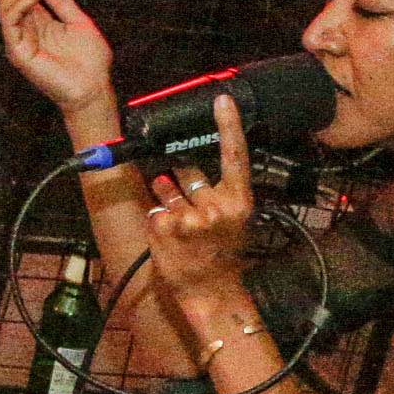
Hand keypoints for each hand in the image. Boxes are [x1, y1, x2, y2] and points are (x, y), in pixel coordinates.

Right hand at [0, 0, 117, 141]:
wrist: (93, 88)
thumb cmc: (89, 61)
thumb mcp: (78, 22)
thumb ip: (62, 3)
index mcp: (35, 21)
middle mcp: (22, 29)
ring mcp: (18, 41)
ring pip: (5, 5)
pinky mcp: (18, 53)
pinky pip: (11, 24)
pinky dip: (20, 5)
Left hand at [140, 95, 262, 302]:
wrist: (213, 293)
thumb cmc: (223, 257)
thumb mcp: (233, 222)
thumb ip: (215, 195)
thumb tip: (186, 171)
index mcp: (239, 201)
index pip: (235, 156)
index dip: (229, 125)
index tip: (223, 100)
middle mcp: (216, 205)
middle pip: (188, 170)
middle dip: (180, 178)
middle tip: (187, 203)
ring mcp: (189, 216)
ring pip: (166, 190)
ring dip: (166, 200)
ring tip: (182, 227)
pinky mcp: (165, 226)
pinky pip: (154, 211)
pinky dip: (157, 221)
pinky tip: (170, 239)